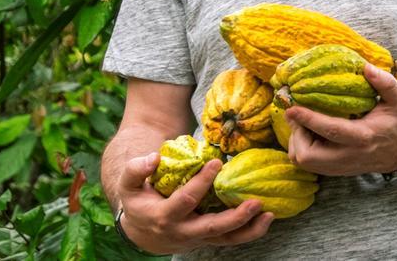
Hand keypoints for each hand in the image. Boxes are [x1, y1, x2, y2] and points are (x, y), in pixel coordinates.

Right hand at [115, 152, 273, 253]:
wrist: (143, 232)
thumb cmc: (139, 201)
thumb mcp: (128, 185)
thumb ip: (136, 169)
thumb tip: (154, 157)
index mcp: (163, 216)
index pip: (186, 200)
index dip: (201, 182)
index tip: (216, 162)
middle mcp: (183, 231)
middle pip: (211, 228)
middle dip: (234, 217)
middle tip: (254, 202)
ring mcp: (198, 238)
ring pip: (226, 239)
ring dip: (249, 229)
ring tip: (269, 214)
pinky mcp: (209, 240)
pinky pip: (231, 239)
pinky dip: (250, 232)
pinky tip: (267, 219)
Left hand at [286, 63, 396, 175]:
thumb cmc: (394, 123)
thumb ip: (385, 83)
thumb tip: (366, 67)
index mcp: (363, 136)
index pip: (331, 130)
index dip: (309, 119)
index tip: (292, 107)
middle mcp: (348, 155)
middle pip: (308, 156)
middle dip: (296, 134)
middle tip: (296, 114)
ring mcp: (339, 166)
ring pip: (304, 161)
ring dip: (297, 141)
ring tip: (303, 122)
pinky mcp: (333, 171)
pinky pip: (307, 164)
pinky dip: (301, 147)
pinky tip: (310, 132)